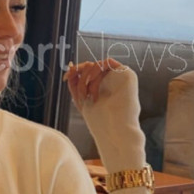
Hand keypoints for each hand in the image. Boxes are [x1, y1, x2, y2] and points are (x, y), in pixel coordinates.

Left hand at [65, 59, 145, 173]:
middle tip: (79, 90)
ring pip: (98, 64)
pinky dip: (97, 69)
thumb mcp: (82, 101)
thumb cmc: (101, 122)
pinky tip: (93, 85)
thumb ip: (76, 84)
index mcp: (101, 86)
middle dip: (80, 75)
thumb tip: (71, 65)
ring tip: (88, 94)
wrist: (115, 131)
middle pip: (91, 65)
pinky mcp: (127, 75)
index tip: (66, 77)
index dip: (75, 71)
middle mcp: (110, 81)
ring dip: (87, 76)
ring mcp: (119, 77)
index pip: (86, 71)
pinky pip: (109, 62)